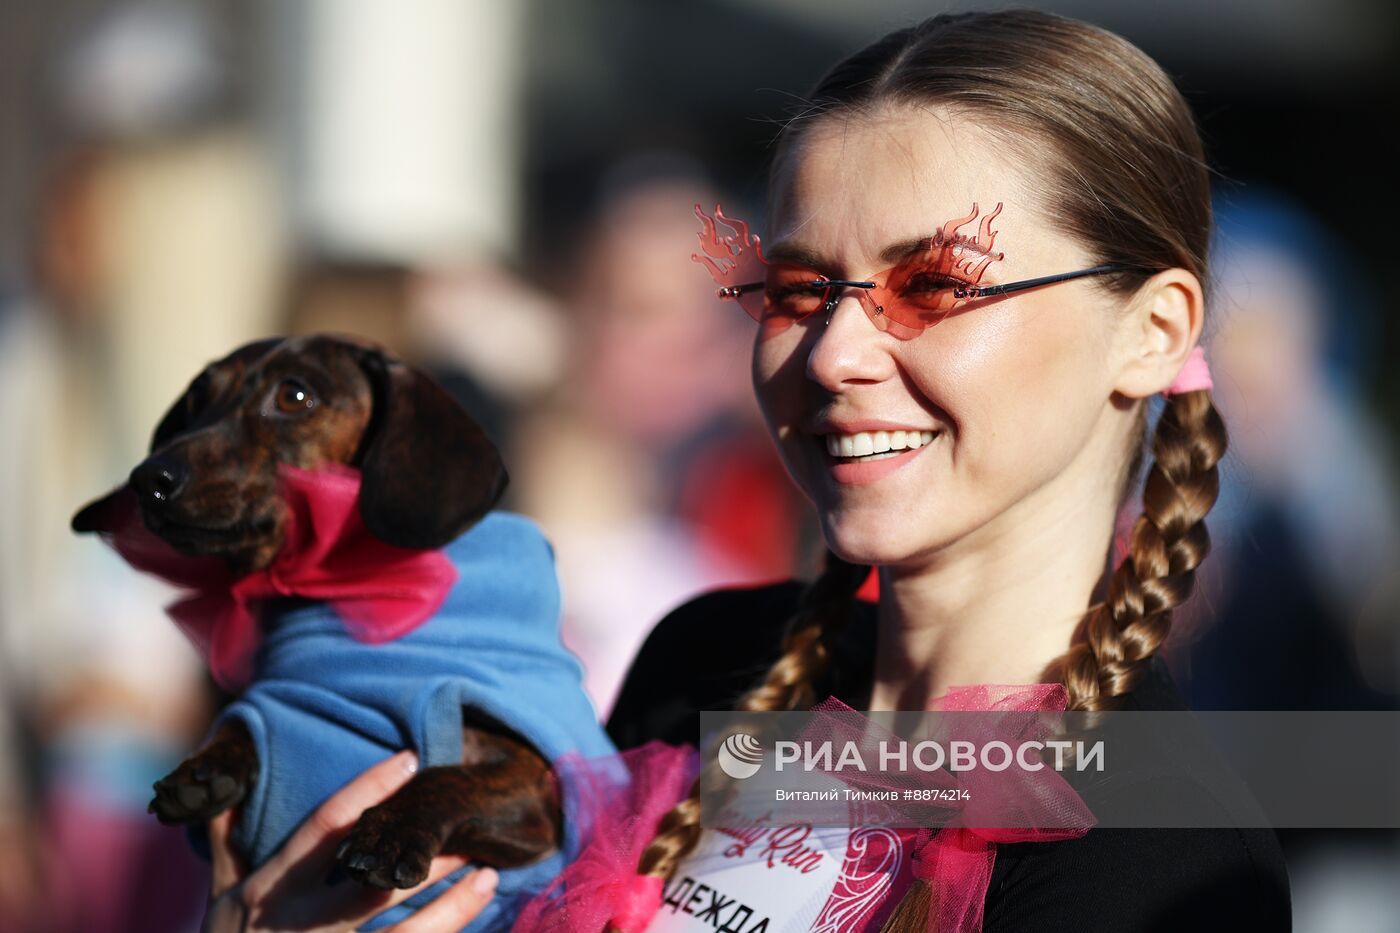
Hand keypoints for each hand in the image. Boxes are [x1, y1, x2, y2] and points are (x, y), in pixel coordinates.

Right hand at [203, 751, 496, 931]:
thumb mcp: (219, 896)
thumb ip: (226, 841)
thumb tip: (223, 786)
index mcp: (270, 889)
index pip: (324, 827)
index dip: (368, 790)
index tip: (411, 760)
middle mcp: (298, 925)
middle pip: (373, 884)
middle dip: (425, 857)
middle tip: (467, 831)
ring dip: (451, 908)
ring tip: (489, 878)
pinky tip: (471, 917)